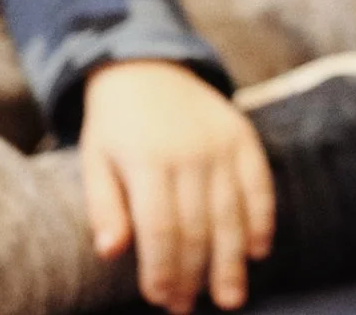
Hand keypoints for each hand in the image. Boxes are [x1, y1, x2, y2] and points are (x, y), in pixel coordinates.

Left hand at [80, 58, 275, 312]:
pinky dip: (261, 219)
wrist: (147, 65)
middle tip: (189, 307)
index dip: (163, 270)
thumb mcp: (95, 161)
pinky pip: (259, 184)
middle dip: (195, 275)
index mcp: (147, 161)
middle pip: (198, 228)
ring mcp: (220, 144)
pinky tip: (257, 251)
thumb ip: (103, 207)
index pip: (160, 229)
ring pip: (231, 213)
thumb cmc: (116, 126)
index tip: (161, 299)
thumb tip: (111, 252)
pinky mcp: (243, 136)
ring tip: (231, 298)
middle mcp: (189, 152)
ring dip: (231, 261)